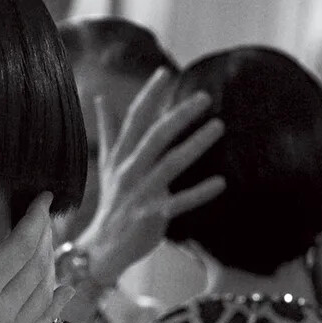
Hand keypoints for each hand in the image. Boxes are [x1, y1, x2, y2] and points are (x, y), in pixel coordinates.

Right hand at [0, 194, 70, 322]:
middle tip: (47, 213)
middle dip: (45, 237)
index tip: (45, 198)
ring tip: (53, 243)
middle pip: (37, 268)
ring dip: (52, 265)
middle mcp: (2, 317)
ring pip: (43, 294)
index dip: (36, 220)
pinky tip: (63, 295)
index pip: (20, 248)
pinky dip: (56, 304)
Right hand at [76, 69, 225, 285]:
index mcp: (120, 157)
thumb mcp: (106, 165)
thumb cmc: (111, 203)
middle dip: (178, 115)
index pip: (134, 120)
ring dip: (194, 144)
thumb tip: (100, 97)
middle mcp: (129, 172)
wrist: (103, 249)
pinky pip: (179, 203)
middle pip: (155, 137)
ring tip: (219, 127)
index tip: (164, 73)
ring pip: (170, 164)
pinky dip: (199, 193)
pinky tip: (221, 182)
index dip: (148, 96)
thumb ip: (109, 131)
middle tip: (203, 97)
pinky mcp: (152, 216)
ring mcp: (140, 194)